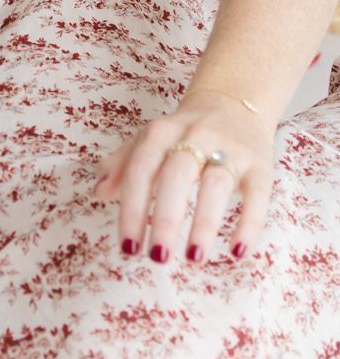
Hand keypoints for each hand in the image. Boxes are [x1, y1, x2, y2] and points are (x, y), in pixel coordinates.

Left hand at [91, 89, 275, 264]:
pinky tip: (237, 251)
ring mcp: (230, 148)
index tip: (128, 247)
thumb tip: (98, 193)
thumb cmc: (184, 132)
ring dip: (204, 223)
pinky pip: (258, 195)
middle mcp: (195, 136)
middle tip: (158, 257)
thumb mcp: (150, 139)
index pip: (141, 170)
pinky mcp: (260, 165)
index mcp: (162, 132)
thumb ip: (123, 163)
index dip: (132, 209)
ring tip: (194, 258)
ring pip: (216, 183)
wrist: (234, 100)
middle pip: (176, 175)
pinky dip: (249, 223)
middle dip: (166, 218)